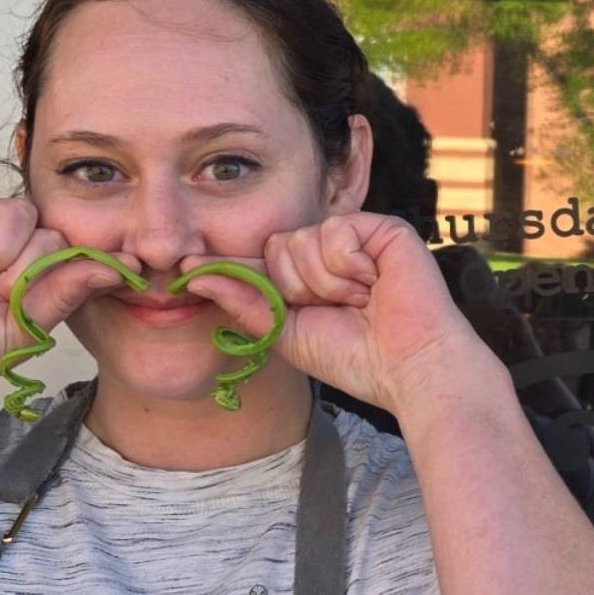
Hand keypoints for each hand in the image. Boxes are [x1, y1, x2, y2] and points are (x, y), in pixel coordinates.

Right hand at [0, 163, 142, 400]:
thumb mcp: (17, 331)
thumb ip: (63, 296)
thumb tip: (116, 269)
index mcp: (31, 281)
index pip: (74, 255)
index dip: (84, 264)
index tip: (121, 268)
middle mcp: (6, 252)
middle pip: (51, 233)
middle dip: (30, 268)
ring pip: (19, 209)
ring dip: (1, 246)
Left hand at [178, 212, 486, 413]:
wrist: (408, 366)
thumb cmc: (355, 357)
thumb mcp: (285, 332)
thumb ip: (245, 301)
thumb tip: (195, 275)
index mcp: (307, 278)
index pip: (260, 261)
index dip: (232, 267)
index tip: (186, 270)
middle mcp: (329, 253)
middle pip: (277, 245)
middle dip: (297, 286)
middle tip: (334, 309)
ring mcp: (356, 238)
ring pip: (303, 239)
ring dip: (326, 282)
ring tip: (360, 299)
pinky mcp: (381, 228)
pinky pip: (335, 231)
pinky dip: (348, 265)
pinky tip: (374, 282)